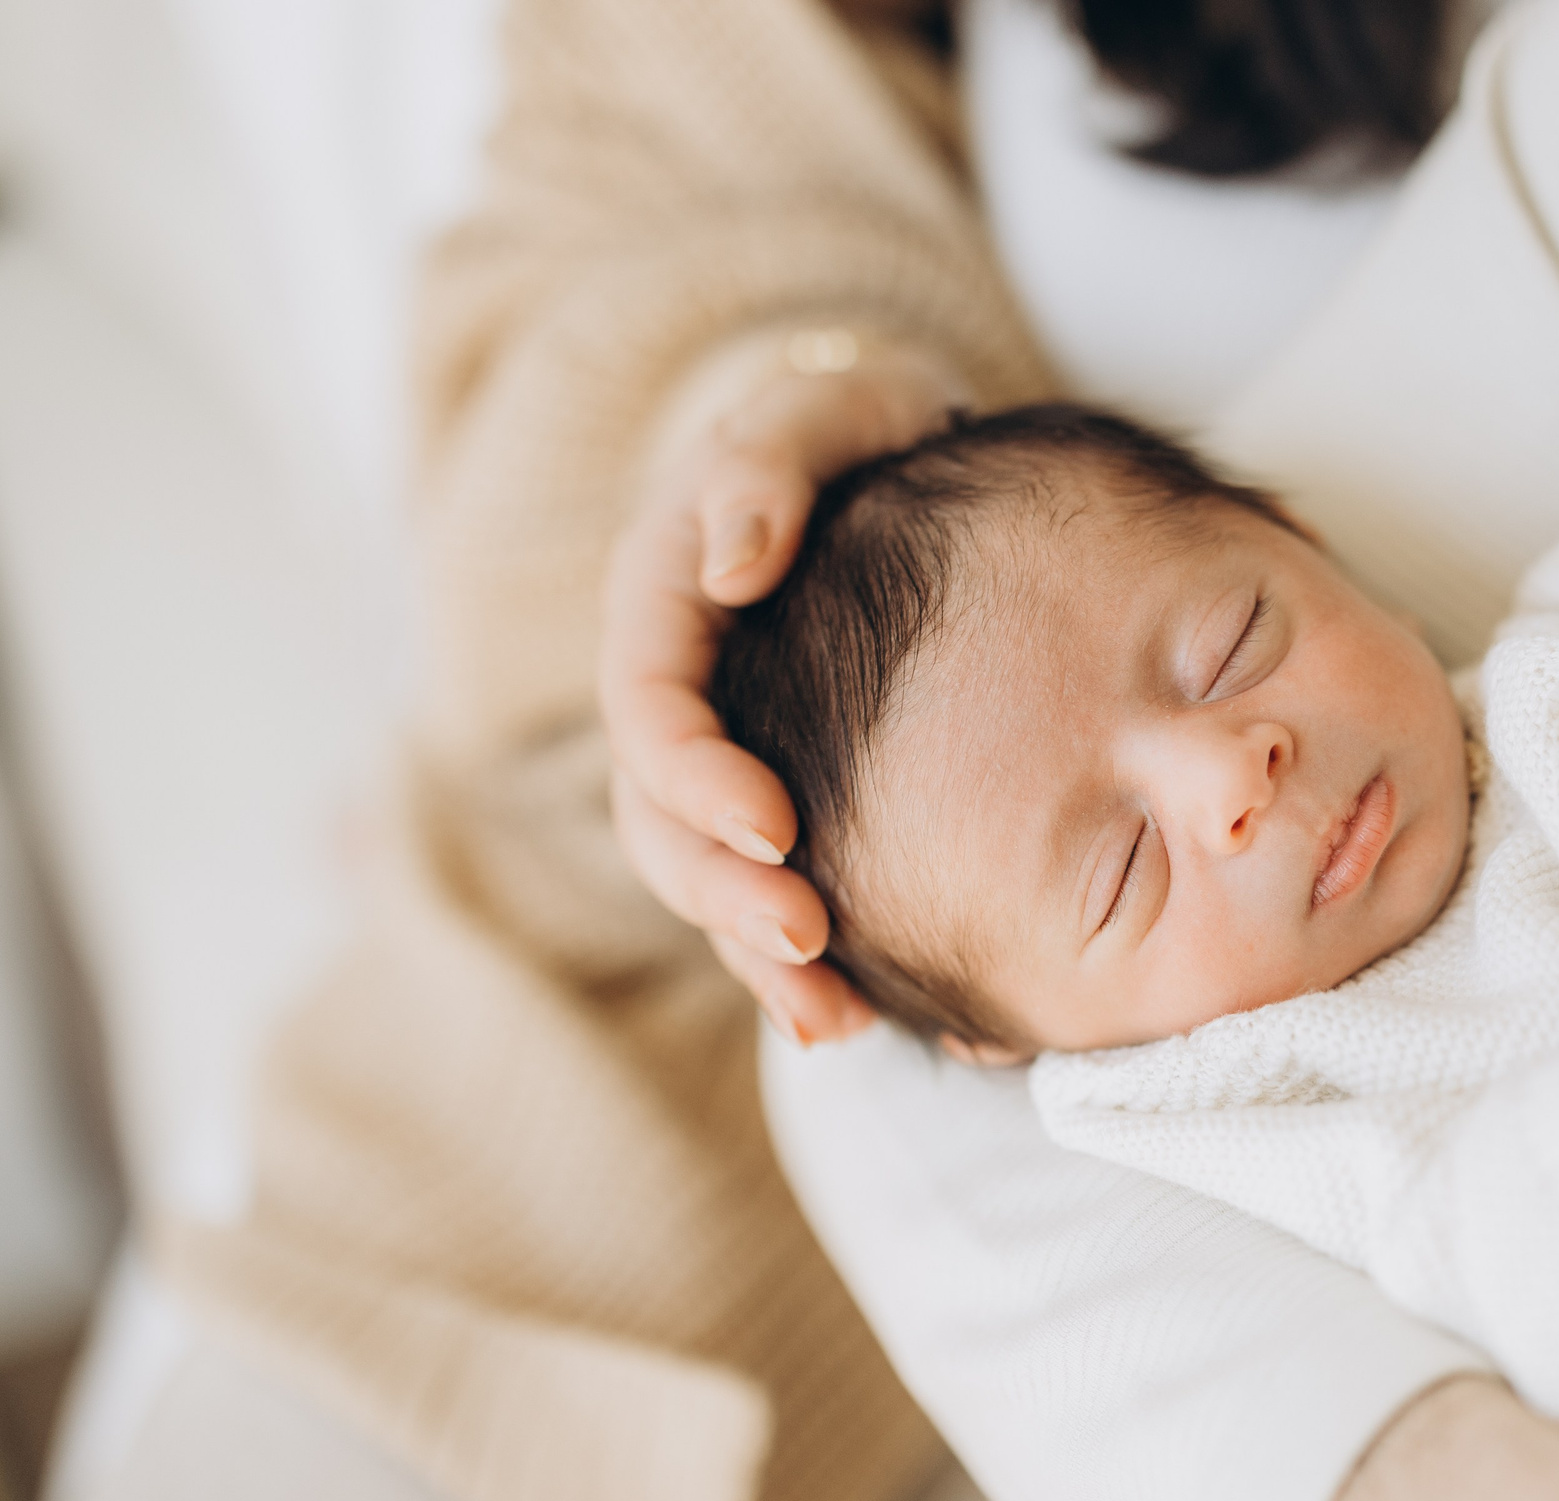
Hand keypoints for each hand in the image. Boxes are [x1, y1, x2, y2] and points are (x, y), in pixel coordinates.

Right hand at [599, 334, 965, 1042]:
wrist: (896, 465)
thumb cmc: (865, 429)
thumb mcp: (827, 409)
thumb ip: (773, 457)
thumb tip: (732, 562)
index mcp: (663, 599)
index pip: (649, 706)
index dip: (698, 778)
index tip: (777, 829)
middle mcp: (675, 691)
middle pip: (662, 818)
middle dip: (725, 893)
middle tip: (810, 944)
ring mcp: (717, 755)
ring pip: (703, 877)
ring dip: (756, 953)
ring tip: (831, 1018)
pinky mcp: (771, 802)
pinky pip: (763, 891)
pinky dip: (800, 962)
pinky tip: (858, 1020)